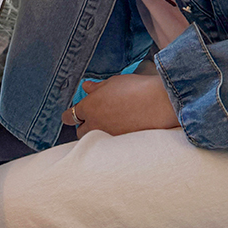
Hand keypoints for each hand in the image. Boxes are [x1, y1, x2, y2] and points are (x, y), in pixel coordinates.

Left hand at [61, 73, 179, 138]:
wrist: (158, 104)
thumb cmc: (136, 89)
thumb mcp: (114, 82)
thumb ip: (97, 87)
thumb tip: (86, 87)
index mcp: (90, 107)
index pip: (70, 116)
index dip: (71, 115)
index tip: (74, 114)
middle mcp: (95, 124)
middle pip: (79, 132)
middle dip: (83, 126)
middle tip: (94, 118)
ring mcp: (107, 137)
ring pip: (92, 140)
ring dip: (95, 134)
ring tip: (107, 126)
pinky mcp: (118, 145)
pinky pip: (107, 145)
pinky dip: (109, 140)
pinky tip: (119, 131)